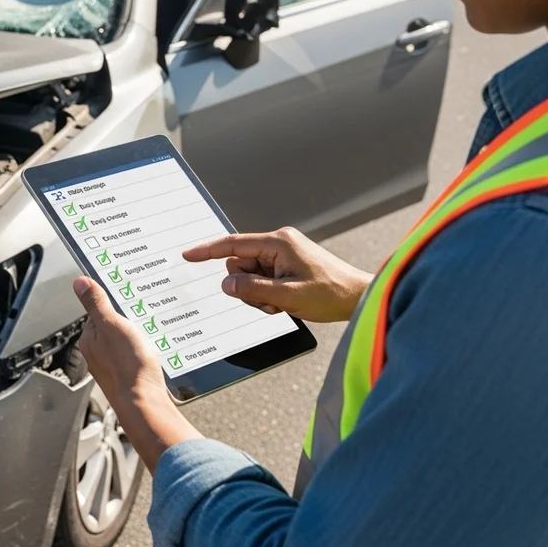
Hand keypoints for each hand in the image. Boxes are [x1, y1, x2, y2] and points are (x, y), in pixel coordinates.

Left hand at [72, 277, 202, 471]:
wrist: (145, 403)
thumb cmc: (127, 365)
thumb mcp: (112, 324)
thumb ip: (96, 303)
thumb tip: (79, 282)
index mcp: (89, 340)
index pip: (98, 313)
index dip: (114, 304)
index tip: (128, 297)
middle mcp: (98, 355)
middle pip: (114, 328)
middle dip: (129, 321)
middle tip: (145, 316)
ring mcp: (114, 368)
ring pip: (127, 344)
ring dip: (140, 337)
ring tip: (153, 333)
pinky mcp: (130, 378)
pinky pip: (138, 358)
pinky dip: (147, 352)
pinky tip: (157, 352)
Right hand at [183, 227, 371, 322]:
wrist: (358, 297)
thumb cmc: (331, 293)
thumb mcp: (287, 296)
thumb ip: (252, 289)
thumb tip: (227, 284)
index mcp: (278, 242)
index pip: (234, 245)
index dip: (208, 251)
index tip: (189, 255)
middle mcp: (279, 243)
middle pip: (241, 265)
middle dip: (247, 287)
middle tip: (269, 302)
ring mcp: (284, 254)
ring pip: (250, 275)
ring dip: (259, 294)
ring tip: (281, 303)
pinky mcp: (288, 265)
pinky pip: (263, 279)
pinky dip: (268, 294)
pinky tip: (285, 302)